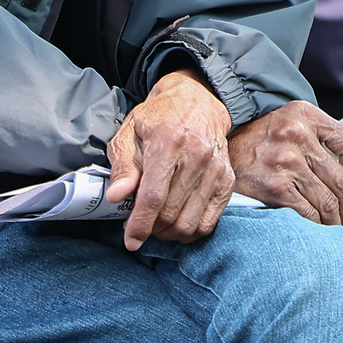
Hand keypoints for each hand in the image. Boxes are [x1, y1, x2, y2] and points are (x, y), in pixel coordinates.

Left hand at [104, 69, 235, 250]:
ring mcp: (216, 169)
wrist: (197, 101)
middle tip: (139, 226)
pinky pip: (210, 221)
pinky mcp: (227, 179)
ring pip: (190, 222)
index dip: (140, 224)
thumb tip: (116, 197)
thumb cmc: (157, 119)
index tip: (131, 241)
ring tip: (156, 226)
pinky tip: (177, 225)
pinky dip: (192, 231)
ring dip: (169, 233)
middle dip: (151, 229)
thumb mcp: (129, 133)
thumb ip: (123, 167)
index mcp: (168, 141)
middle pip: (171, 213)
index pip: (154, 195)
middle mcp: (197, 156)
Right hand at [227, 101, 342, 225]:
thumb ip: (327, 141)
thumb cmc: (258, 139)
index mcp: (305, 115)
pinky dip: (316, 224)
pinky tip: (316, 227)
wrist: (217, 152)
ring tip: (334, 226)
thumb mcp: (292, 124)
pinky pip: (307, 212)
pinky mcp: (274, 187)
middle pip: (340, 180)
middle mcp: (297, 136)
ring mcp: (285, 163)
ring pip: (326, 201)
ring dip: (334, 220)